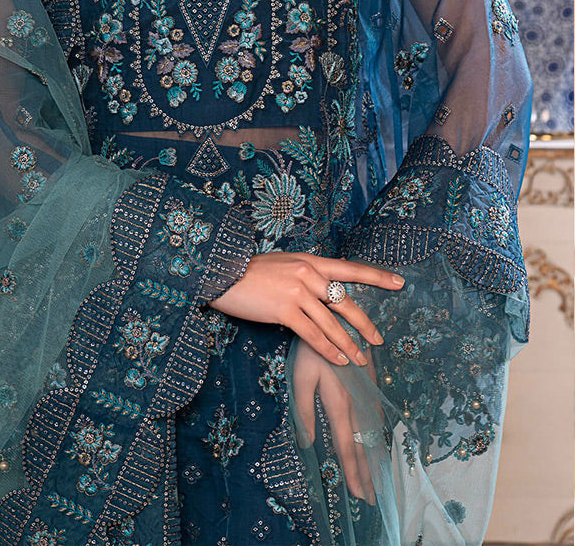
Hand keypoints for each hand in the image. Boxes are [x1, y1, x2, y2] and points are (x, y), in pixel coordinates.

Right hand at [208, 251, 403, 365]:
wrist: (223, 272)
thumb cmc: (250, 271)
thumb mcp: (284, 264)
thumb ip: (306, 274)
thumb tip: (325, 288)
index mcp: (310, 260)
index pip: (350, 268)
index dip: (376, 276)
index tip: (399, 282)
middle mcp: (308, 273)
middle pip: (345, 301)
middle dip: (365, 323)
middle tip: (379, 340)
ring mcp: (297, 291)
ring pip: (332, 323)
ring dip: (348, 344)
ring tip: (360, 360)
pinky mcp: (284, 310)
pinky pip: (313, 334)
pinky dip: (328, 349)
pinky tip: (338, 360)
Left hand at [292, 340, 377, 503]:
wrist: (336, 317)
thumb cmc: (311, 348)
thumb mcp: (301, 377)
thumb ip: (303, 411)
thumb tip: (307, 444)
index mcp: (339, 403)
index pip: (347, 446)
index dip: (352, 472)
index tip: (359, 495)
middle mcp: (356, 402)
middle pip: (363, 444)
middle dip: (367, 472)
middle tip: (371, 498)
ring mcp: (366, 393)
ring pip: (372, 432)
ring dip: (374, 456)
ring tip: (375, 479)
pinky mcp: (370, 383)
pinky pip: (375, 416)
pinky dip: (376, 435)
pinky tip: (376, 443)